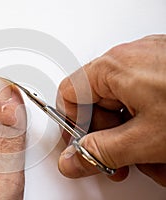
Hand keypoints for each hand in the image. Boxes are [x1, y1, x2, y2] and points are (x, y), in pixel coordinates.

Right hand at [57, 35, 165, 186]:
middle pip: (96, 102)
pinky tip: (164, 139)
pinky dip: (149, 122)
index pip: (69, 94)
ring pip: (123, 104)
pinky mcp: (163, 69)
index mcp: (112, 67)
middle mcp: (127, 58)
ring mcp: (148, 62)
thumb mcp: (146, 139)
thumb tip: (71, 160)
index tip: (83, 145)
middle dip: (108, 136)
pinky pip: (142, 97)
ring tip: (153, 154)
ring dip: (133, 135)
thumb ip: (101, 152)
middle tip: (120, 159)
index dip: (72, 124)